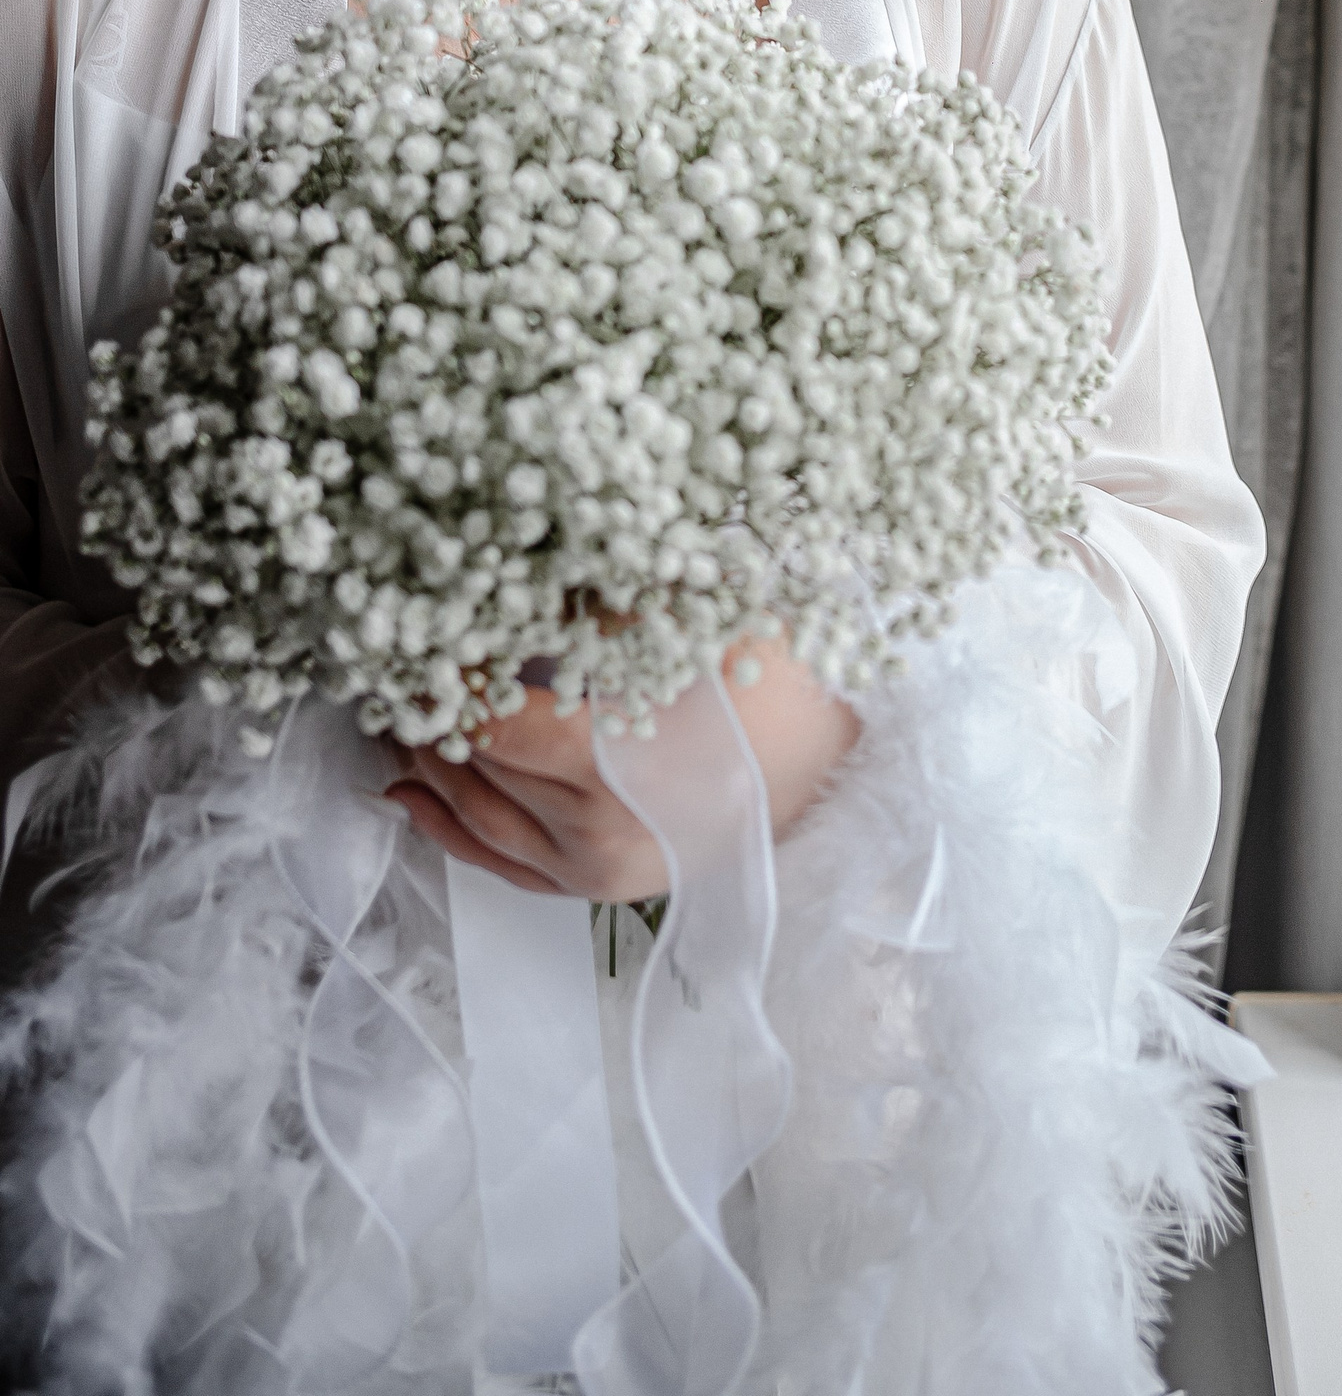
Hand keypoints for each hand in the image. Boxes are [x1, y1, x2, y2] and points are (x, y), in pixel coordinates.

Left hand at [386, 633, 859, 898]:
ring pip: (470, 816)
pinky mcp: (596, 888)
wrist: (836, 773)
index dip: (439, 676)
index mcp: (600, 765)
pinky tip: (408, 790)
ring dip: (426, 759)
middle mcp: (583, 833)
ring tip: (394, 704)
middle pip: (466, 767)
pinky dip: (446, 826)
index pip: (480, 720)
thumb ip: (593, 598)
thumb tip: (507, 564)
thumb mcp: (688, 618)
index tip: (412, 630)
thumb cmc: (772, 690)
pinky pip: (496, 864)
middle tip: (392, 652)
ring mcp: (588, 871)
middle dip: (425, 709)